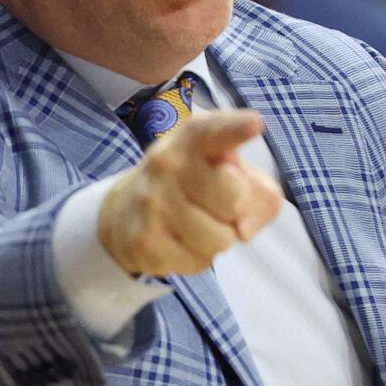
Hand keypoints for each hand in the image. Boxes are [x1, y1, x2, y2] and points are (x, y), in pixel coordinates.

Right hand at [97, 109, 283, 276]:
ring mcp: (153, 202)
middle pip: (236, 198)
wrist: (126, 213)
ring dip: (219, 238)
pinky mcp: (146, 240)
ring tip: (197, 224)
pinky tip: (181, 241)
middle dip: (237, 210)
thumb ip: (259, 191)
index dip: (236, 129)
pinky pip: (201, 261)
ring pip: (222, 239)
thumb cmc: (194, 187)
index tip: (255, 124)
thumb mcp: (231, 173)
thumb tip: (244, 228)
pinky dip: (199, 257)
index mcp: (194, 138)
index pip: (215, 131)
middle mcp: (168, 163)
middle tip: (215, 204)